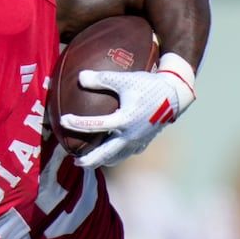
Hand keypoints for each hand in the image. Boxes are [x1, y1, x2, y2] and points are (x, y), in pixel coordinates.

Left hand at [59, 52, 196, 169]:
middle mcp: (129, 136)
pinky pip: (128, 153)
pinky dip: (118, 155)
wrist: (176, 95)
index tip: (63, 120)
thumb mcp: (125, 79)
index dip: (76, 123)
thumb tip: (79, 77)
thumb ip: (102, 78)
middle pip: (104, 154)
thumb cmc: (149, 84)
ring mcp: (138, 141)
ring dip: (103, 160)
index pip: (94, 125)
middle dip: (89, 160)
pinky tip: (113, 153)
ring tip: (91, 160)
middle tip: (75, 161)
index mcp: (123, 121)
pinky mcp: (144, 142)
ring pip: (117, 157)